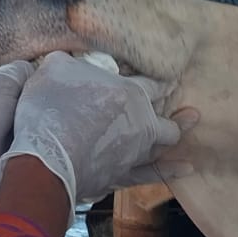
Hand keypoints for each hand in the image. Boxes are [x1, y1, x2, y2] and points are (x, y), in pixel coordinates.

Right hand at [0, 52, 188, 209]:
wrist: (45, 157)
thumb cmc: (50, 109)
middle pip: (168, 120)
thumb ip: (67, 62)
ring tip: (188, 140)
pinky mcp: (120, 176)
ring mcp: (133, 153)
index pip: (154, 84)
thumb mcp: (54, 68)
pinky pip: (150, 175)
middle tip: (192, 113)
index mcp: (128, 93)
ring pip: (164, 147)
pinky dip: (167, 172)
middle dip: (180, 117)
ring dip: (176, 143)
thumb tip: (65, 60)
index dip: (162, 83)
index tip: (171, 82)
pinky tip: (185, 170)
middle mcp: (139, 124)